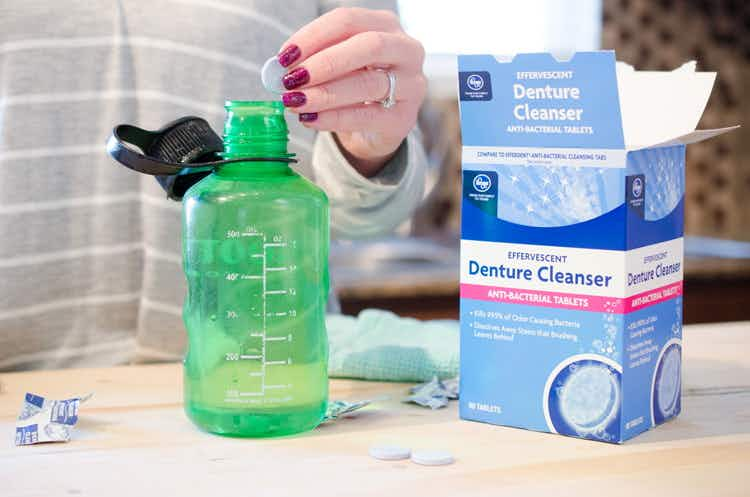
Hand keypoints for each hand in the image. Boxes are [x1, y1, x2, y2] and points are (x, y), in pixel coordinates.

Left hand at [276, 7, 426, 176]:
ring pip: (368, 83)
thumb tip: (278, 69)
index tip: (285, 56)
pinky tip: (310, 119)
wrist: (376, 127)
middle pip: (368, 46)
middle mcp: (406, 50)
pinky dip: (334, 118)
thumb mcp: (337, 67)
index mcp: (386, 26)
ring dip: (326, 93)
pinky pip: (366, 115)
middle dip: (325, 62)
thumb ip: (313, 62)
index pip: (348, 20)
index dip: (314, 36)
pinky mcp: (403, 118)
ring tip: (295, 102)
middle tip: (293, 78)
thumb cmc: (354, 87)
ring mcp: (411, 85)